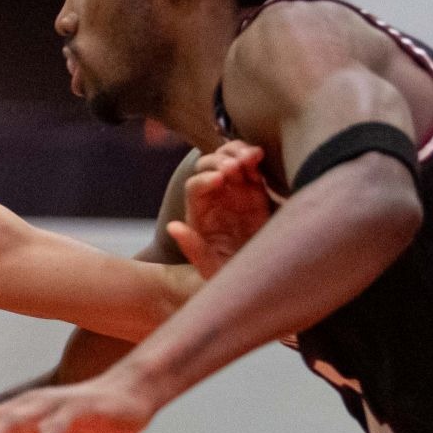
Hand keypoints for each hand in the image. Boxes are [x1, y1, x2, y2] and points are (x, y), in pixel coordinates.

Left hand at [168, 141, 272, 279]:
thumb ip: (193, 247)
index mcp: (199, 214)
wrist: (255, 279)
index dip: (205, 180)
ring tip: (250, 157)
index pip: (194, 188)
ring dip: (237, 153)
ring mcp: (235, 193)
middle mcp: (215, 199)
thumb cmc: (228, 275)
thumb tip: (173, 227)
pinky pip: (252, 169)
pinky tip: (258, 156)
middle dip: (220, 161)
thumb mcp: (210, 266)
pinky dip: (253, 157)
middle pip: (209, 167)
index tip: (220, 179)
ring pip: (229, 160)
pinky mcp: (256, 193)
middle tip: (235, 167)